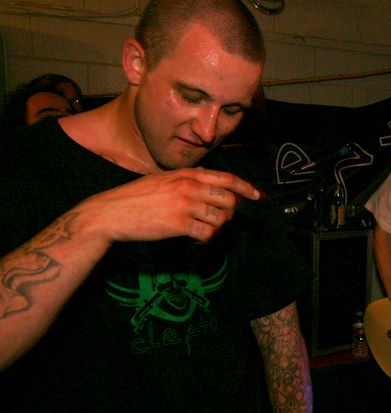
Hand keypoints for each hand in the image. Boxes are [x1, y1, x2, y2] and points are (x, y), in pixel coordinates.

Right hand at [75, 167, 260, 243]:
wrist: (110, 213)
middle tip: (218, 220)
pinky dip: (205, 238)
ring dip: (216, 227)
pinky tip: (193, 237)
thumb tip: (207, 183)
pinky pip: (207, 233)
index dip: (246, 188)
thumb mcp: (162, 179)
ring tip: (202, 229)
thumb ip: (186, 180)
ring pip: (221, 218)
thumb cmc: (134, 197)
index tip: (258, 195)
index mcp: (186, 174)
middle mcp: (189, 187)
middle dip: (229, 213)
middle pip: (229, 200)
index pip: (226, 178)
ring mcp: (185, 205)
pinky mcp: (179, 224)